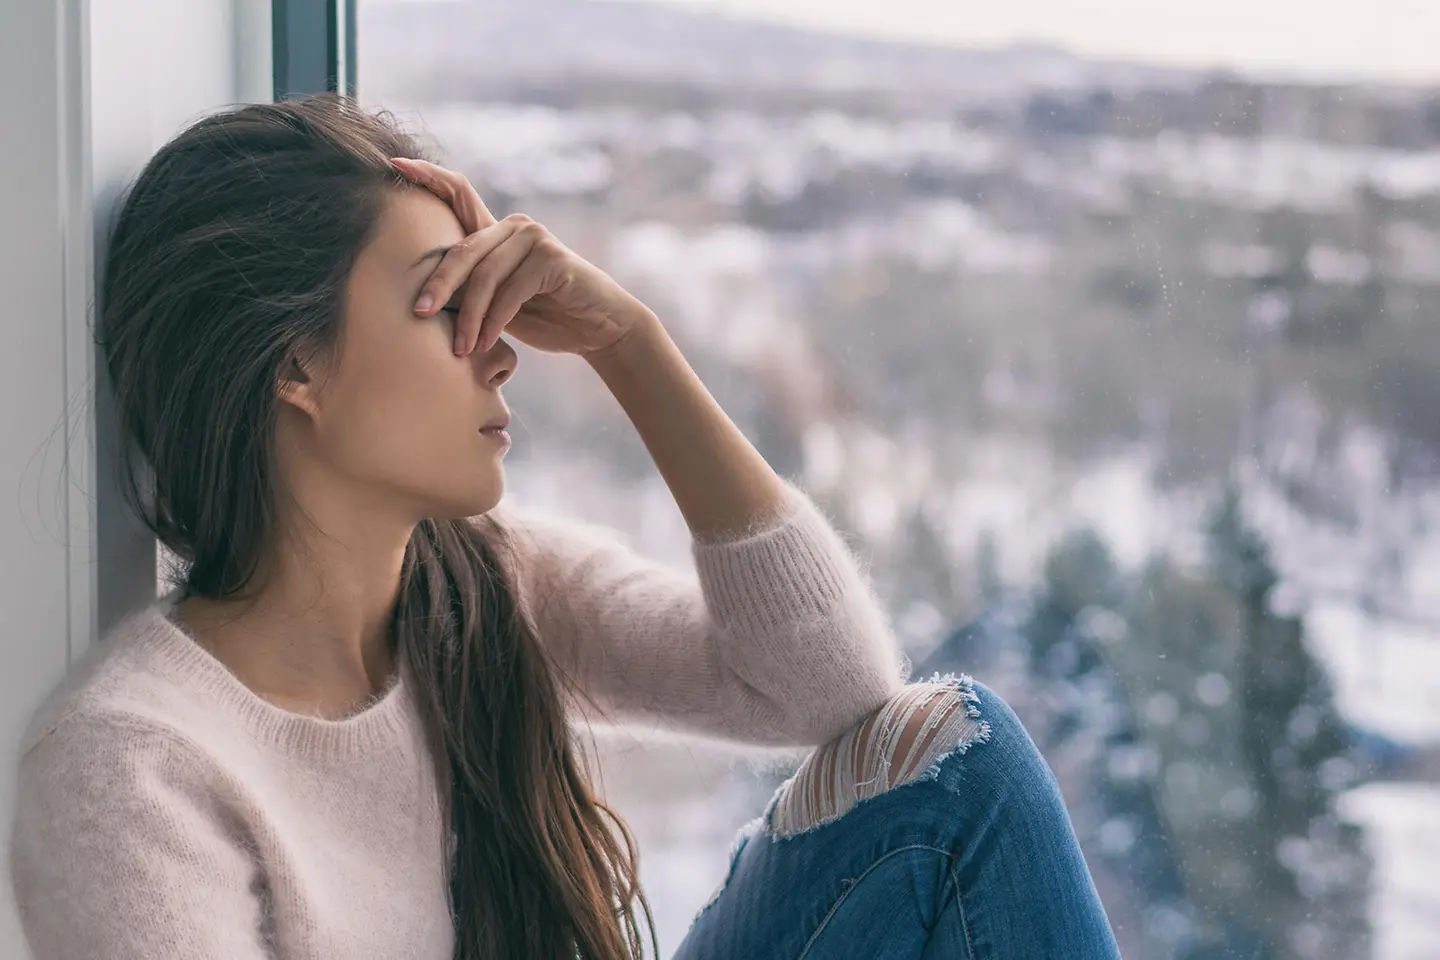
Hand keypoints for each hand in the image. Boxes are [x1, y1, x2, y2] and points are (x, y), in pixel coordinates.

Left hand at [390, 158, 650, 356]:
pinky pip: (511, 291)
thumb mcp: (498, 302)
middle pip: (463, 249)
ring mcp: (535, 238)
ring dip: (469, 317)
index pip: (459, 194)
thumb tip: (422, 299)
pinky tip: (486, 343)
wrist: (597, 329)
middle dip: (438, 284)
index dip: (428, 176)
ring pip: (485, 276)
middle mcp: (515, 226)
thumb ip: (471, 288)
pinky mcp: (552, 259)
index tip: (394, 165)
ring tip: (461, 349)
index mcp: (496, 232)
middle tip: (418, 313)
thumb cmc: (545, 316)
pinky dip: (494, 321)